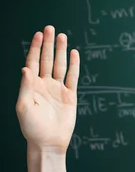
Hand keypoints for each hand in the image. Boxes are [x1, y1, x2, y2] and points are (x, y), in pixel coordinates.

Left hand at [16, 26, 79, 152]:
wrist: (48, 143)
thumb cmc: (32, 128)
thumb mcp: (23, 106)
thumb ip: (26, 86)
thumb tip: (26, 68)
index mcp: (31, 86)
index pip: (33, 62)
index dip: (35, 48)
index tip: (39, 34)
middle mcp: (44, 85)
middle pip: (47, 60)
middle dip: (48, 44)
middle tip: (50, 28)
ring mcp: (58, 89)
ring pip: (60, 65)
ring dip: (61, 51)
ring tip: (62, 36)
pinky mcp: (70, 95)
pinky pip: (73, 77)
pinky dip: (74, 65)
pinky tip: (74, 54)